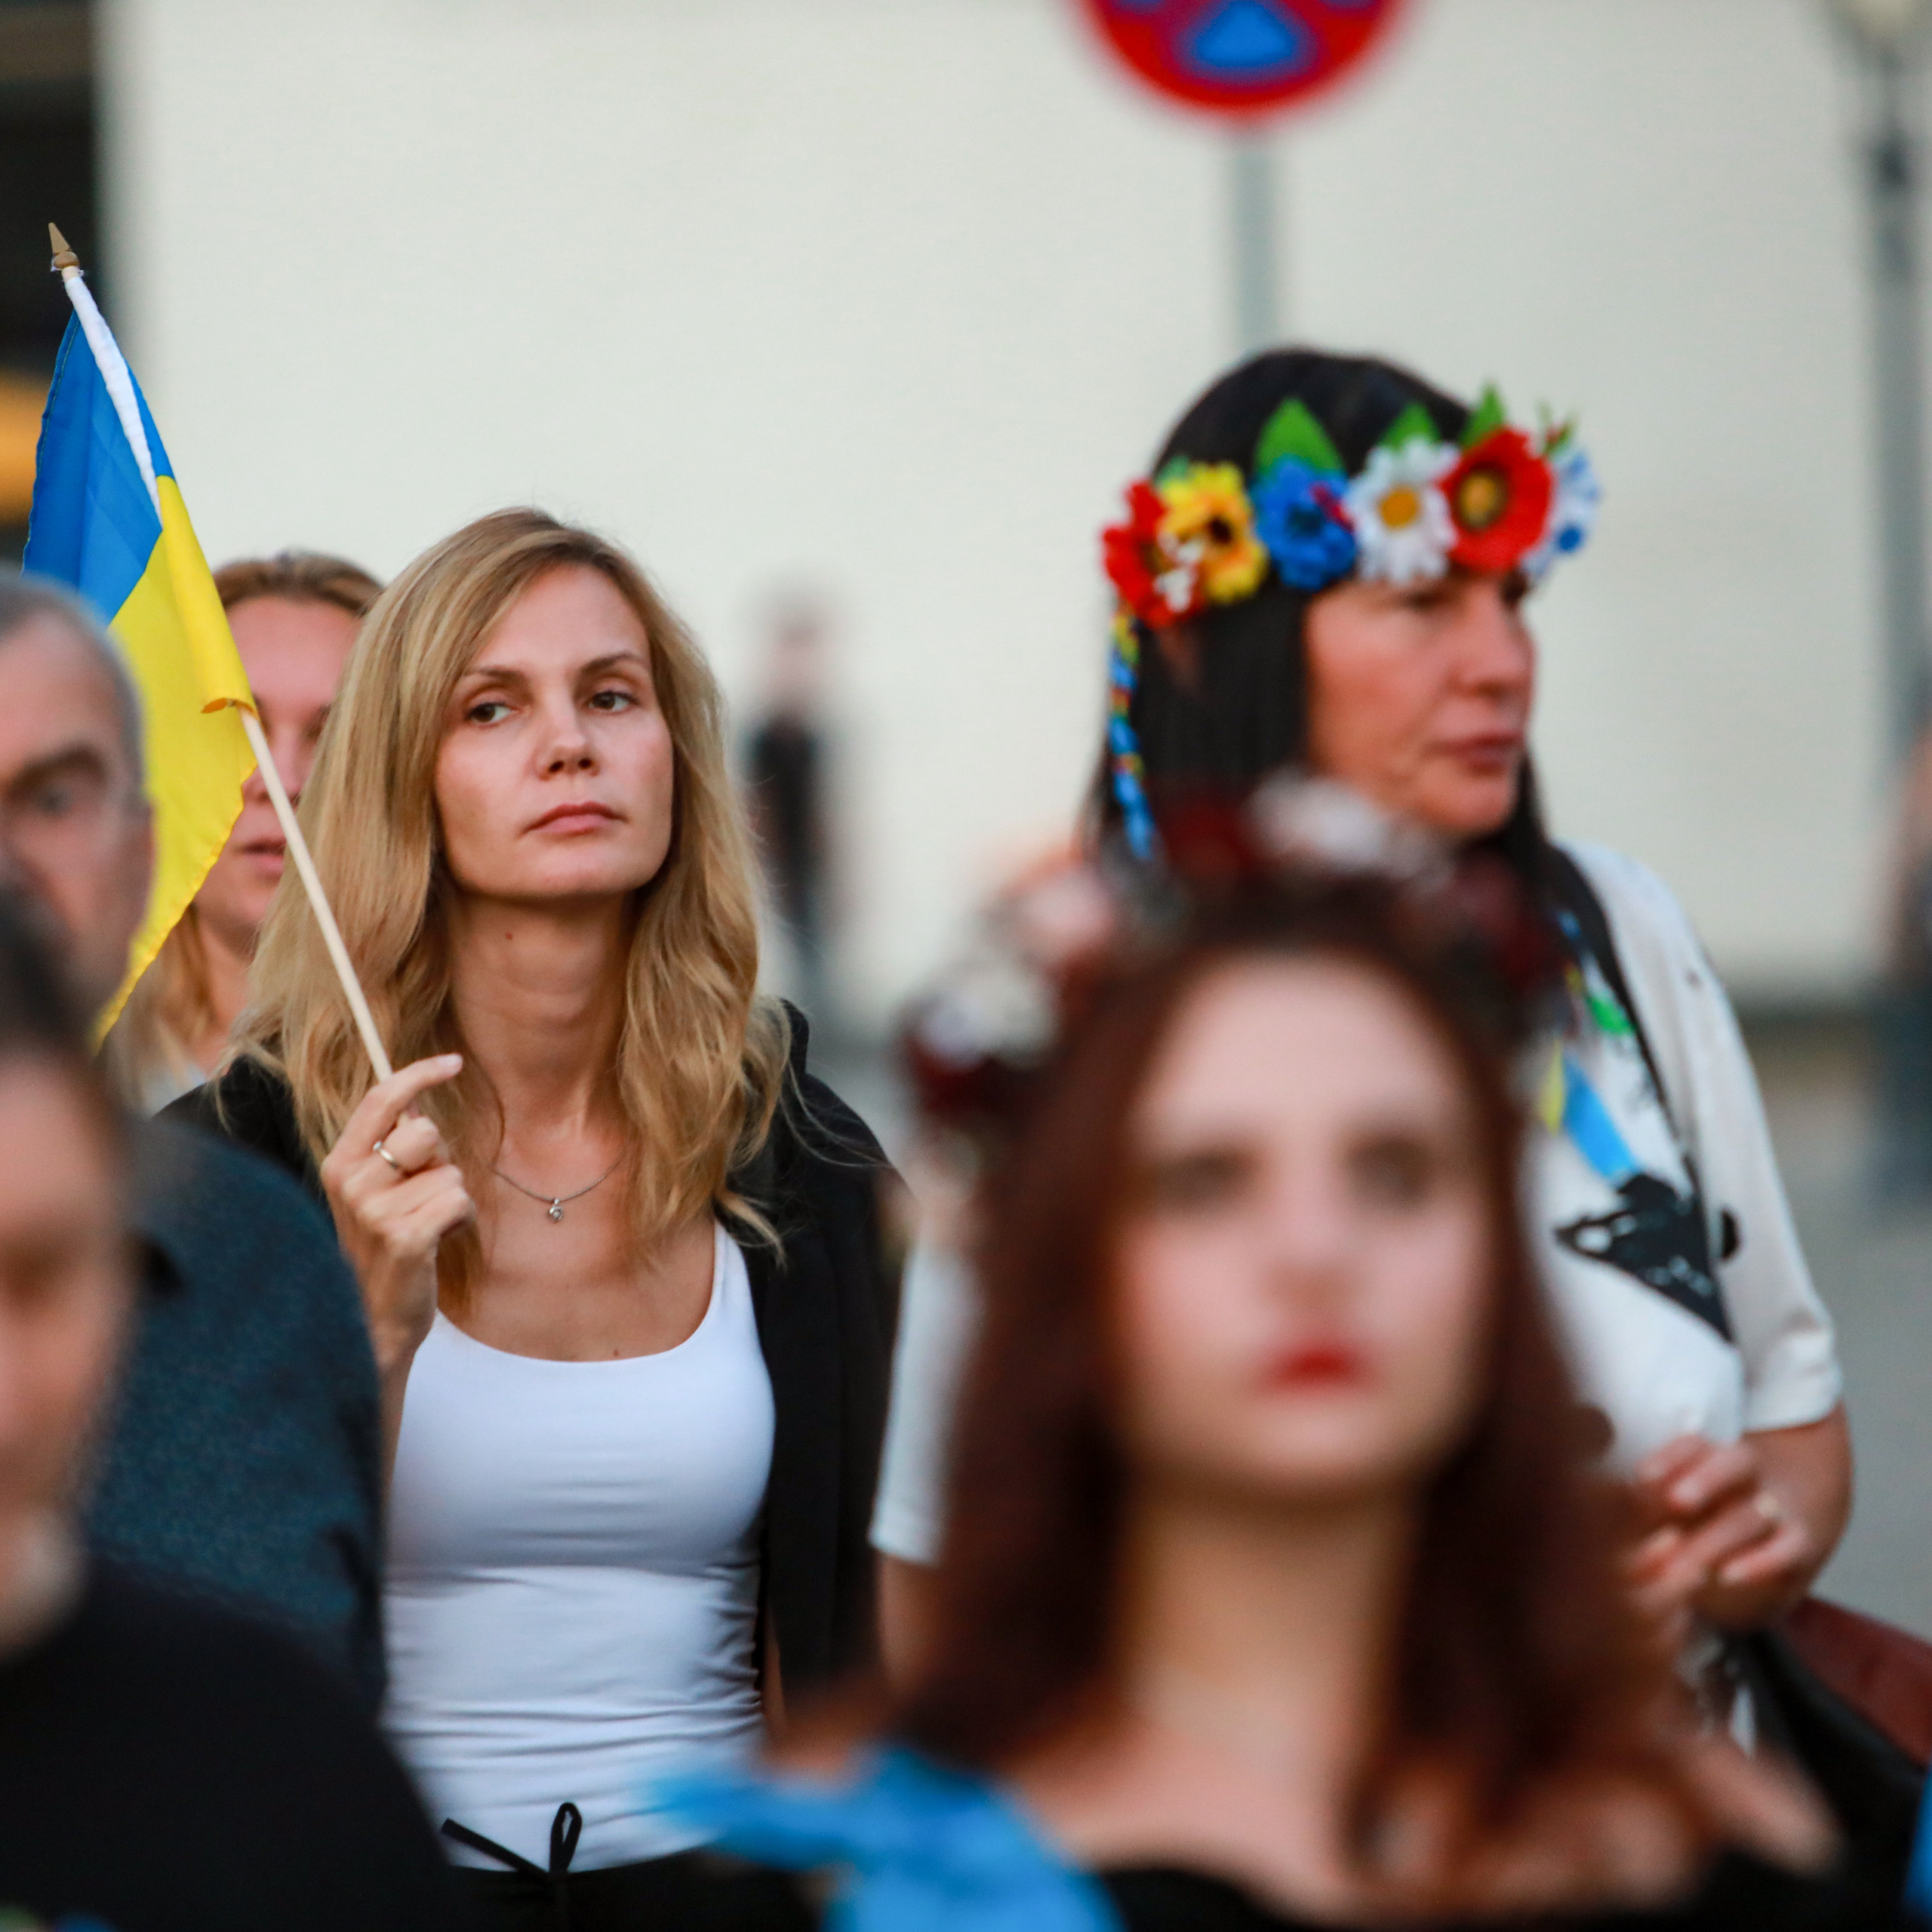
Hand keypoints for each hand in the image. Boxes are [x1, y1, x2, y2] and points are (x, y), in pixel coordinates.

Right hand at [320, 1054, 473, 1378]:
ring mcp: (376, 1211)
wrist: (372, 1320)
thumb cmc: (382, 1250)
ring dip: (451, 1198)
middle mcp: (352, 1183)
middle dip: (439, 1161)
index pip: (380, 1100)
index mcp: (340, 1165)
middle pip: (426, 1133)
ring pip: (451, 1172)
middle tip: (420, 1197)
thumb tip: (418, 1100)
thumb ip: (389, 1151)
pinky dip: (462, 1221)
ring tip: (426, 1226)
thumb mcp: (372, 1194)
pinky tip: (438, 1242)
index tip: (454, 1061)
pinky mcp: (406, 1237)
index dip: (419, 1074)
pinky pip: (460, 1201)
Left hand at [1628, 1434, 1817, 1634]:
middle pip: (1736, 1462)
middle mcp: (1746, 1475)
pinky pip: (1788, 1549)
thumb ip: (1637, 1501)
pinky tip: (1727, 1576)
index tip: (1640, 1479)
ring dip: (1720, 1535)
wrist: (1769, 1541)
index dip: (1670, 1458)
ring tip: (1687, 1560)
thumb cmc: (1696, 1520)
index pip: (1695, 1444)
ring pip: (1757, 1512)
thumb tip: (1588, 1499)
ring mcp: (1774, 1508)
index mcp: (1709, 1457)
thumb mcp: (1665, 1505)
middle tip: (1675, 1502)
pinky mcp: (1796, 1545)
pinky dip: (1761, 1563)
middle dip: (1706, 1479)